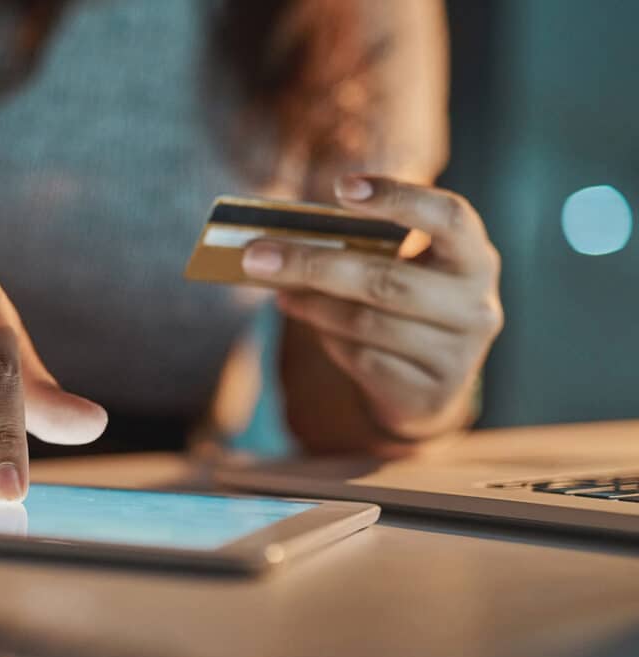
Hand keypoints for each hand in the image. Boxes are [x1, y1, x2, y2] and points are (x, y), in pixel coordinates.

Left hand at [241, 176, 502, 439]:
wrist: (429, 383)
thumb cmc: (403, 303)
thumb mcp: (397, 268)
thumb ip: (359, 249)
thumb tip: (280, 242)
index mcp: (473, 256)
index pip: (449, 217)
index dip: (399, 198)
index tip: (343, 187)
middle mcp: (476, 304)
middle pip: (386, 280)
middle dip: (313, 264)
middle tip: (256, 255)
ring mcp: (458, 354)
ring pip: (366, 322)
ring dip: (311, 304)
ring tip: (278, 289)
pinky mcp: (429, 392)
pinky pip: (362, 358)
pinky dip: (327, 337)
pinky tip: (307, 319)